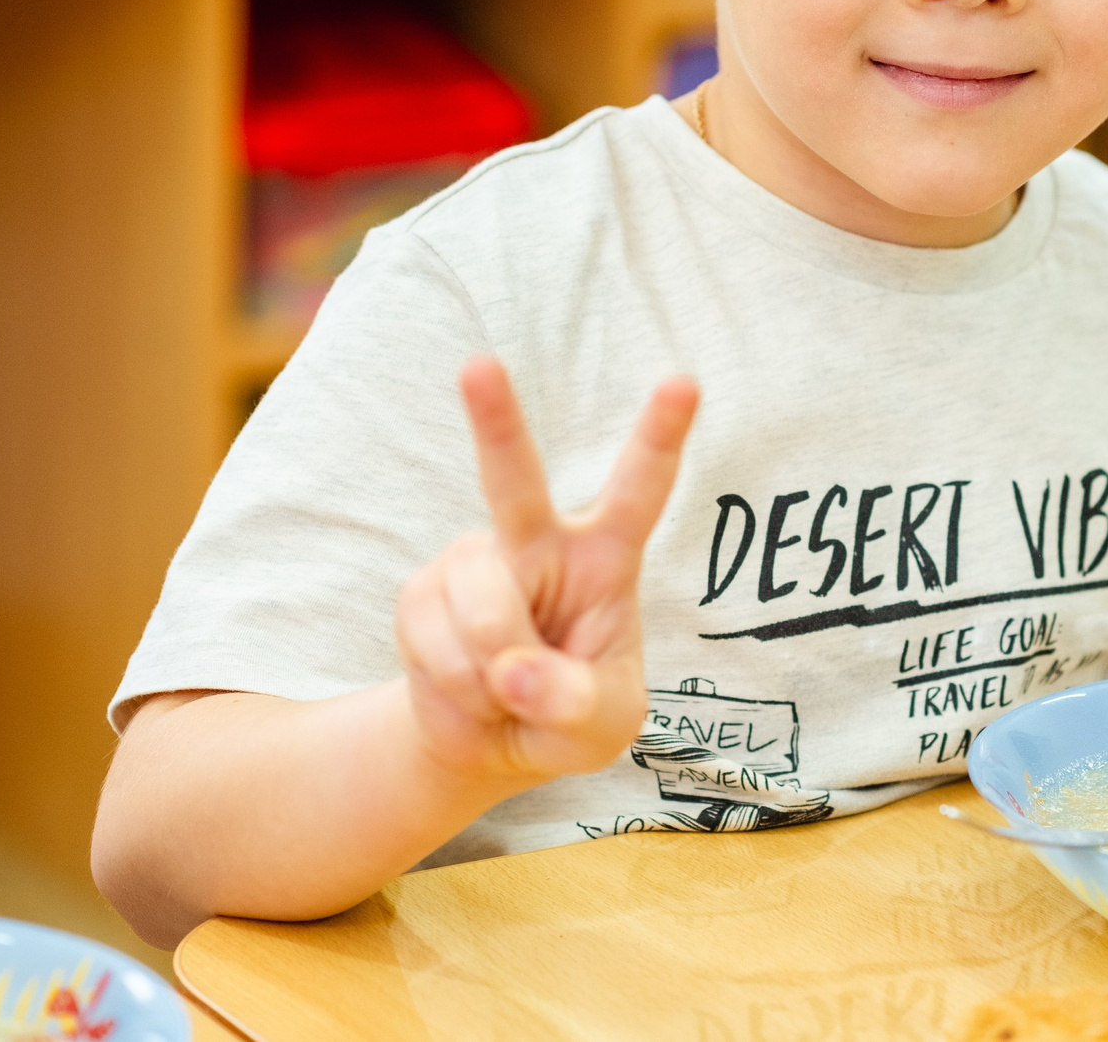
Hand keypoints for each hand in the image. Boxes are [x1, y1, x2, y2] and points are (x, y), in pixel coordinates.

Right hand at [394, 357, 696, 783]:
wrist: (492, 741)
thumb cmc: (569, 716)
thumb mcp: (603, 728)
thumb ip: (579, 704)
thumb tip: (516, 673)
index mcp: (607, 555)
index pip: (640, 488)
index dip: (662, 435)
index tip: (685, 382)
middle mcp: (538, 542)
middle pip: (515, 479)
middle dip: (495, 421)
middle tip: (478, 366)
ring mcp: (474, 562)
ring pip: (481, 601)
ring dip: (495, 665)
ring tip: (509, 690)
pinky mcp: (422, 593)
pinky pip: (436, 640)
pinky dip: (458, 686)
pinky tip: (472, 691)